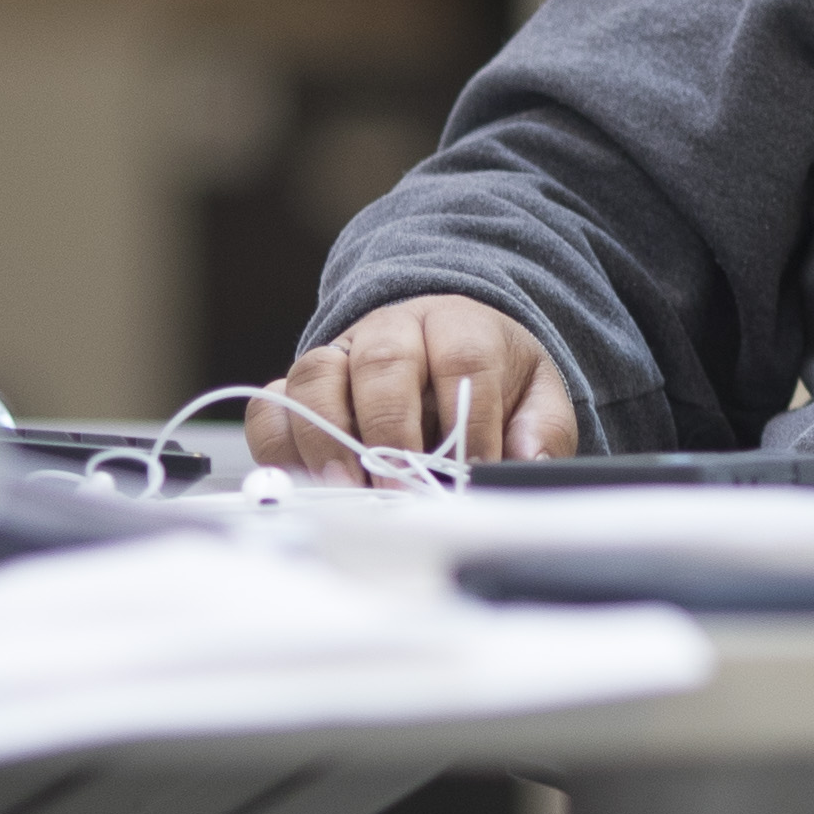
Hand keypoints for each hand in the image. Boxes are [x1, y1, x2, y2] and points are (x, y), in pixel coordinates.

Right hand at [252, 293, 580, 479]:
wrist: (446, 351)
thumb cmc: (490, 380)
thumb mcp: (535, 396)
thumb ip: (541, 430)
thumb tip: (530, 465)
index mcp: (457, 324)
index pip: (462, 359)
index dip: (468, 420)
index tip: (474, 473)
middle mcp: (391, 329)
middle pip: (383, 360)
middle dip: (392, 429)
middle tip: (401, 487)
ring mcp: (338, 354)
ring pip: (317, 376)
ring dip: (328, 438)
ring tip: (348, 489)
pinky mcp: (299, 387)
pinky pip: (271, 404)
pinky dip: (280, 444)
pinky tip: (303, 483)